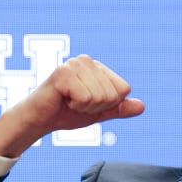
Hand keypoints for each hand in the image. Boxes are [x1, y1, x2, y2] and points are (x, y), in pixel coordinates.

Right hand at [0, 55, 144, 157]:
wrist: (40, 120)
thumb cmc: (66, 113)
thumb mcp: (98, 112)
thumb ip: (118, 109)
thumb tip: (141, 106)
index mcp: (98, 67)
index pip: (124, 90)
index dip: (108, 105)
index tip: (88, 103)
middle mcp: (87, 61)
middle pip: (113, 94)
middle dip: (96, 107)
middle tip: (76, 104)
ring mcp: (74, 64)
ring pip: (100, 96)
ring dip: (85, 107)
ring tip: (68, 101)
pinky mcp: (63, 73)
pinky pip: (85, 98)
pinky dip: (75, 106)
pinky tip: (62, 99)